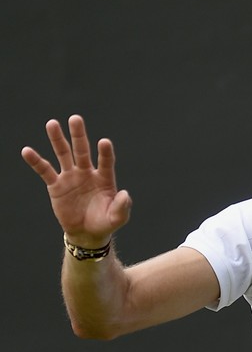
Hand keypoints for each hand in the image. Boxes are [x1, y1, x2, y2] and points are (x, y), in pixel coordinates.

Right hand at [21, 115, 131, 246]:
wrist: (86, 232)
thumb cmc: (105, 222)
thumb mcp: (117, 217)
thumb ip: (122, 206)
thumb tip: (125, 194)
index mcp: (104, 177)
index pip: (106, 161)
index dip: (105, 153)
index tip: (104, 142)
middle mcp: (87, 172)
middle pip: (82, 150)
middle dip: (79, 135)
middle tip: (75, 118)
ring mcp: (71, 177)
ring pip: (63, 154)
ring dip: (57, 139)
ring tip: (52, 123)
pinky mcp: (56, 185)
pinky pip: (45, 170)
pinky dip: (36, 161)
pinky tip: (27, 150)